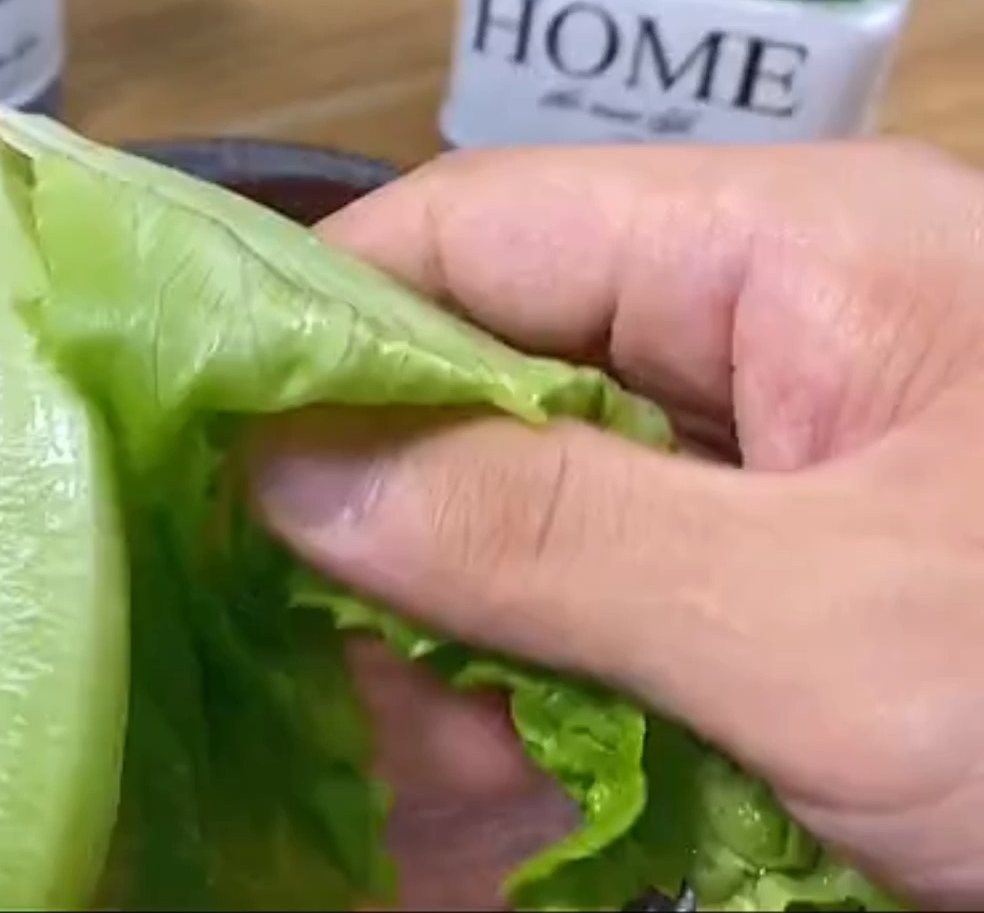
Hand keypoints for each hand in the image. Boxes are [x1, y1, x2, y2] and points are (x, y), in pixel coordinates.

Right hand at [250, 140, 983, 909]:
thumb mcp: (821, 620)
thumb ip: (540, 538)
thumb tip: (285, 474)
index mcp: (788, 255)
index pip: (478, 228)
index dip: (316, 325)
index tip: (193, 454)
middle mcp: (771, 334)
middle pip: (493, 374)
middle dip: (384, 525)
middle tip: (295, 663)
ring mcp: (782, 469)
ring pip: (538, 510)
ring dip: (456, 639)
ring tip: (411, 767)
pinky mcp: (795, 585)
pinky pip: (615, 605)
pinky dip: (542, 694)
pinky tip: (491, 786)